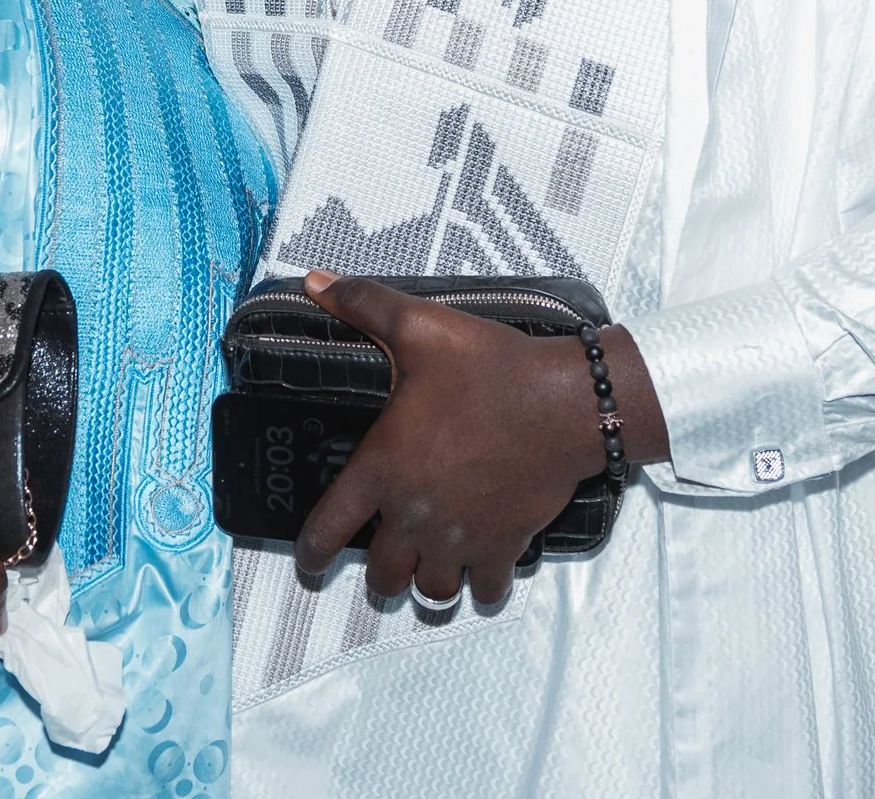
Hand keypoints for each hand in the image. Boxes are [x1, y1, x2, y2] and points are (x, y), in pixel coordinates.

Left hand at [292, 272, 663, 608]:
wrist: (564, 401)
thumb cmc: (490, 368)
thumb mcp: (421, 327)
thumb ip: (363, 306)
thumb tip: (314, 283)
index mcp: (383, 468)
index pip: (328, 530)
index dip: (312, 553)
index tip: (310, 563)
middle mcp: (415, 514)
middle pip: (382, 576)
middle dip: (379, 572)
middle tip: (385, 553)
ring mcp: (461, 538)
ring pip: (431, 592)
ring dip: (426, 582)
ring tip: (428, 563)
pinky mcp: (504, 546)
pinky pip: (484, 590)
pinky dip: (478, 585)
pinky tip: (478, 565)